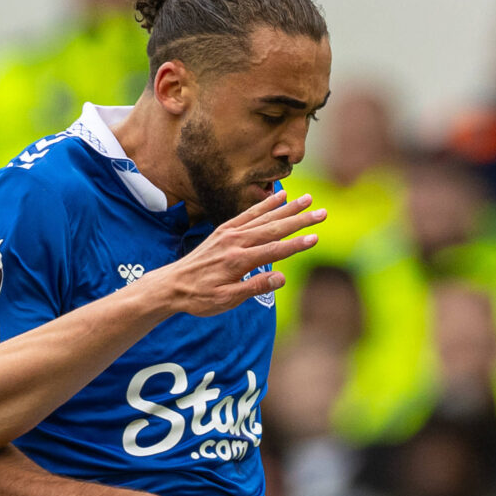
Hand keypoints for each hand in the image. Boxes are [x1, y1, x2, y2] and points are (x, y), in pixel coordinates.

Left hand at [148, 190, 325, 315]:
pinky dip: (265, 204)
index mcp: (238, 260)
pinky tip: (278, 195)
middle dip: (300, 220)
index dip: (296, 245)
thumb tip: (280, 278)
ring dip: (288, 208)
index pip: (274, 251)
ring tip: (308, 199)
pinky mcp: (224, 230)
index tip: (316, 238)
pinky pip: (249, 213)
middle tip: (323, 212)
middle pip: (274, 228)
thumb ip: (254, 287)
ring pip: (264, 217)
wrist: (172, 285)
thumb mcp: (226, 300)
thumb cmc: (200, 297)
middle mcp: (235, 242)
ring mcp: (229, 233)